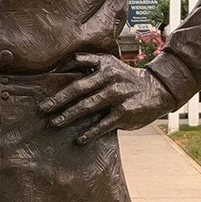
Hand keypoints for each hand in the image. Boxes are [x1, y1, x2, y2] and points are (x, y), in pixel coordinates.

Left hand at [39, 52, 172, 143]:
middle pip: (79, 88)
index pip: (79, 62)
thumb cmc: (126, 78)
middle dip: (59, 99)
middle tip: (42, 108)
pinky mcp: (125, 113)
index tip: (43, 80)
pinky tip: (79, 139)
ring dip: (69, 115)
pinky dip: (90, 132)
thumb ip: (89, 65)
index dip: (61, 69)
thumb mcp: (111, 65)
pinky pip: (103, 124)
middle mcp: (110, 78)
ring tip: (55, 123)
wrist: (158, 89)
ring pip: (88, 106)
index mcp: (105, 64)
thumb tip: (60, 71)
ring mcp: (118, 95)